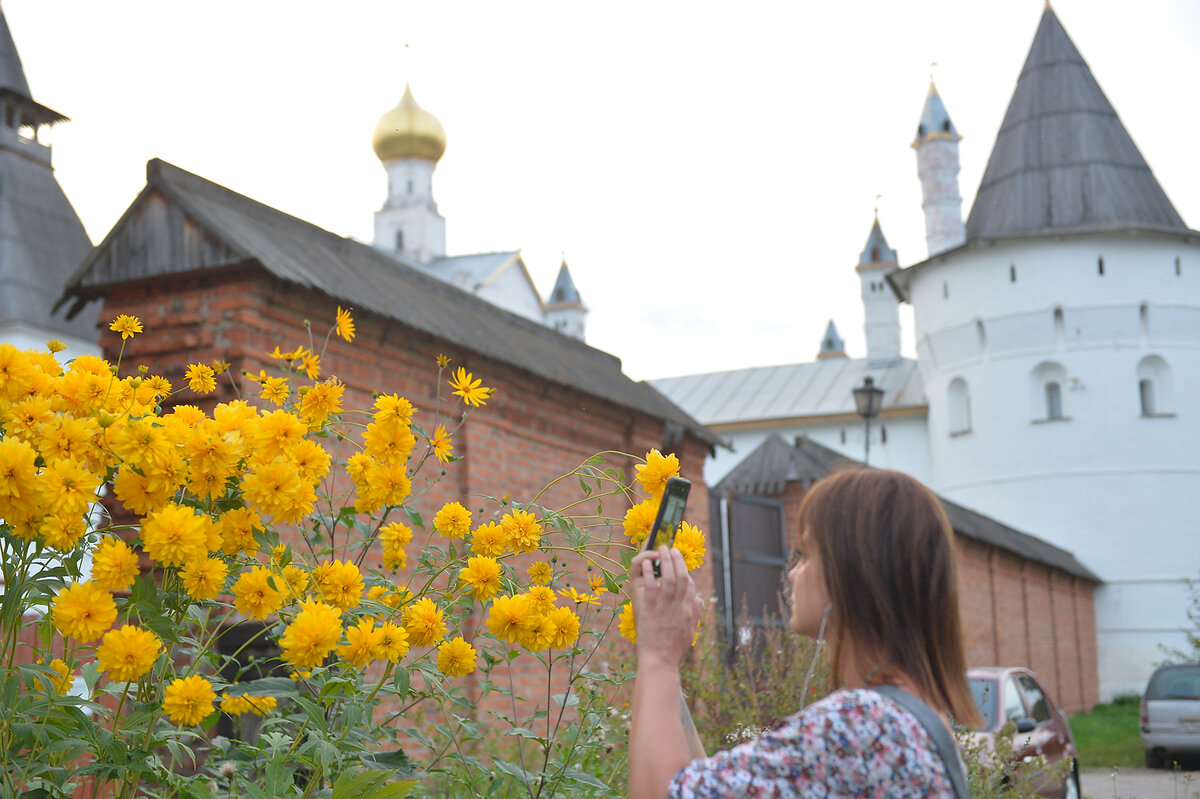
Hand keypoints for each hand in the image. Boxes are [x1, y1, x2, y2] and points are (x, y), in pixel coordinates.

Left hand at [629, 546, 701, 669]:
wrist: (660, 662)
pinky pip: (651, 586)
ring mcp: (665, 607)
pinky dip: (650, 573)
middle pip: (682, 577)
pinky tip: (648, 563)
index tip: (680, 566)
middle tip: (672, 549)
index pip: (691, 587)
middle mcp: (679, 607)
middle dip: (678, 560)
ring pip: (669, 578)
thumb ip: (695, 615)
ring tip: (661, 549)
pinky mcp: (650, 610)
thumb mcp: (690, 632)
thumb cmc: (673, 651)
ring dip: (665, 561)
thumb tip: (700, 601)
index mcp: (689, 612)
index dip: (686, 573)